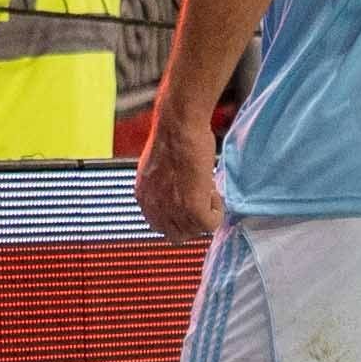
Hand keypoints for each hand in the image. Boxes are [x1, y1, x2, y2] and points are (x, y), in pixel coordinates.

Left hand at [135, 120, 222, 244]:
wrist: (179, 125)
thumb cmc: (173, 137)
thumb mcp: (156, 169)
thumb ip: (161, 189)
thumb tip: (175, 196)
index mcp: (143, 198)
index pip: (160, 227)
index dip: (179, 217)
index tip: (190, 202)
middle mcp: (153, 208)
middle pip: (177, 235)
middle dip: (193, 220)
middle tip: (201, 197)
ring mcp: (172, 210)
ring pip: (196, 230)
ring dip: (206, 212)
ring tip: (206, 188)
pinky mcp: (192, 208)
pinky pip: (210, 225)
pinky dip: (217, 211)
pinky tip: (212, 190)